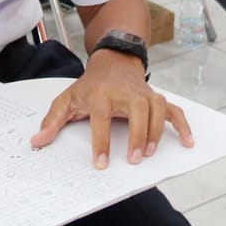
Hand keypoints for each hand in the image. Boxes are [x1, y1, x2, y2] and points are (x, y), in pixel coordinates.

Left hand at [31, 51, 192, 167]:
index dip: (101, 142)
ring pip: (156, 108)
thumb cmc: (90, 85)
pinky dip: (182, 124)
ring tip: (150, 153)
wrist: (113, 61)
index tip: (102, 164)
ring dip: (156, 131)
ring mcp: (143, 94)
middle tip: (134, 159)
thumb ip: (53, 121)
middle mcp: (125, 92)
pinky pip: (173, 110)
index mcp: (101, 95)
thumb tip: (38, 141)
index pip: (101, 118)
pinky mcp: (155, 98)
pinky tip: (188, 141)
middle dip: (137, 134)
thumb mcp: (67, 99)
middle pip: (136, 110)